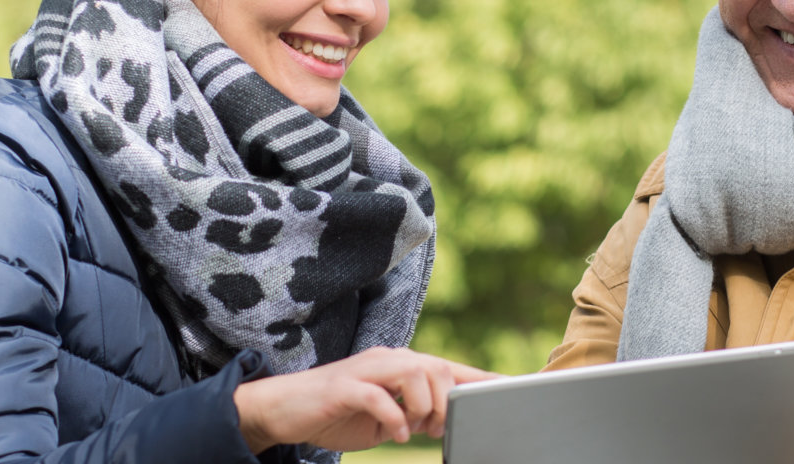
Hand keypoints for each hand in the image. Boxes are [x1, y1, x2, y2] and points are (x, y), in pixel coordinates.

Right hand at [233, 347, 500, 452]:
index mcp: (398, 365)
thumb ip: (413, 414)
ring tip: (416, 428)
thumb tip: (445, 423)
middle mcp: (385, 360)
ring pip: (414, 372)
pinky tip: (396, 433)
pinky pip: (378, 396)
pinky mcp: (343, 387)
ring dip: (424, 406)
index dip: (478, 377)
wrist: (283, 410)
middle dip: (447, 402)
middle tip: (437, 428)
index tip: (510, 386)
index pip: (447, 366)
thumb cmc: (337, 414)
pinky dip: (394, 417)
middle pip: (436, 367)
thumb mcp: (385, 417)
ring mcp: (364, 370)